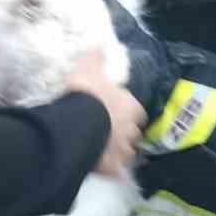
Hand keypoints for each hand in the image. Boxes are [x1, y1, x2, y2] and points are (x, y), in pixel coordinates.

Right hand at [63, 48, 146, 179]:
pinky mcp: (112, 168)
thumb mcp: (89, 68)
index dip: (131, 112)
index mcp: (129, 106)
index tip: (121, 112)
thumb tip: (99, 43)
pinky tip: (104, 169)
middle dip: (127, 133)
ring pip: (128, 153)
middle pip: (134, 134)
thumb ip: (95, 57)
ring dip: (121, 151)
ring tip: (107, 151)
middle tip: (112, 131)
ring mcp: (122, 151)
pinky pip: (115, 172)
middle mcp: (130, 130)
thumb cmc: (88, 94)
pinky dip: (112, 171)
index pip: (138, 111)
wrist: (77, 123)